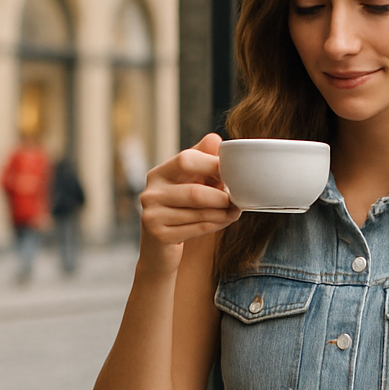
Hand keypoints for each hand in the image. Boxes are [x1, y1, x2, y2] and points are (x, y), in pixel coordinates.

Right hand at [139, 133, 241, 270]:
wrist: (161, 249)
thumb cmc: (180, 210)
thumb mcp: (189, 182)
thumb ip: (201, 159)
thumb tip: (215, 139)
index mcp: (158, 174)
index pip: (185, 160)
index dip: (211, 164)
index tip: (232, 172)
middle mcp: (150, 193)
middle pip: (194, 191)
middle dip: (221, 196)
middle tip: (238, 199)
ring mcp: (152, 215)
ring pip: (199, 213)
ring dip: (223, 213)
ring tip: (235, 211)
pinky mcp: (159, 235)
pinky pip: (196, 228)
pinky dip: (215, 225)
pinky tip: (224, 221)